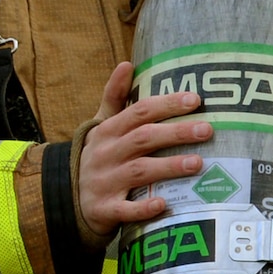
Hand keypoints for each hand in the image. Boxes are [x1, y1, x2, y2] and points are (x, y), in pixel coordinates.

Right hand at [76, 62, 211, 241]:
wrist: (65, 197)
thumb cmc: (96, 157)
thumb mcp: (100, 126)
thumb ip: (114, 97)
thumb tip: (127, 63)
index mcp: (108, 130)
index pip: (140, 112)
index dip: (167, 104)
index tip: (195, 100)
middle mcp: (107, 153)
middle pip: (144, 138)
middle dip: (176, 132)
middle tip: (207, 130)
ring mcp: (105, 182)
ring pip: (139, 171)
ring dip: (168, 167)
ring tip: (197, 163)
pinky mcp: (104, 209)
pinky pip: (125, 209)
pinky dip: (143, 207)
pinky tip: (163, 203)